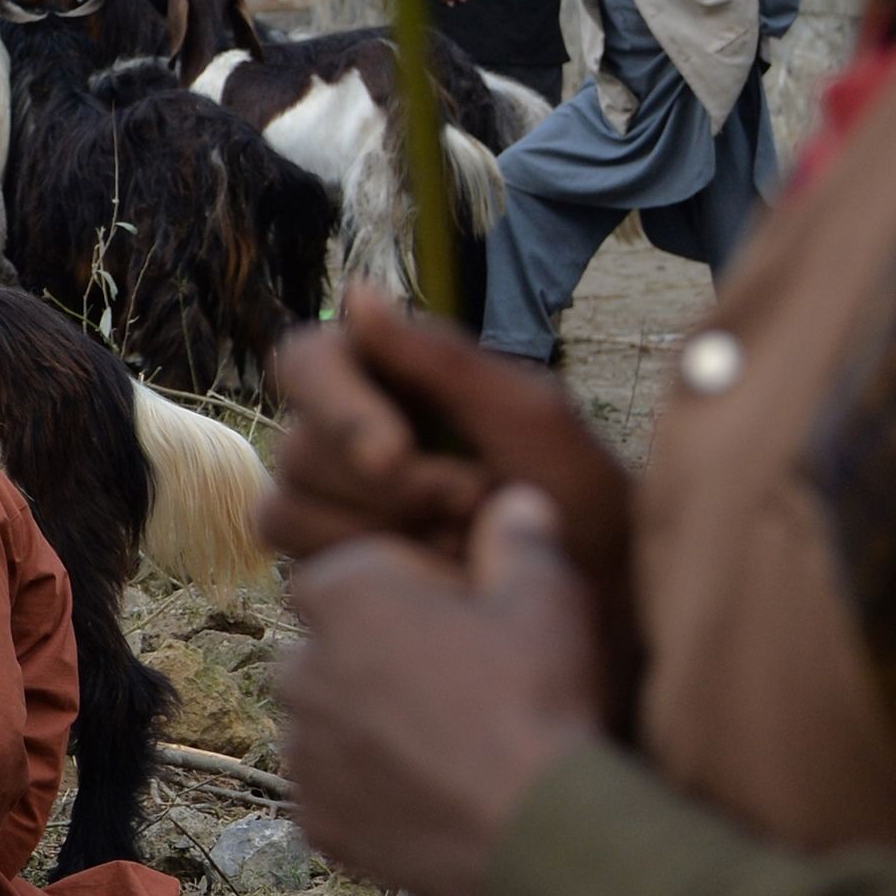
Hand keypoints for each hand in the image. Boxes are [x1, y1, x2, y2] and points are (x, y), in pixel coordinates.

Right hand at [269, 294, 639, 706]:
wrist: (608, 603)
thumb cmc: (583, 498)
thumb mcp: (528, 417)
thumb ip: (441, 357)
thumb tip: (355, 293)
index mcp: (389, 378)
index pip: (306, 361)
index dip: (336, 406)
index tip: (394, 457)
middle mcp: (347, 437)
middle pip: (299, 447)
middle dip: (389, 489)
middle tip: (476, 504)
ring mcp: (334, 506)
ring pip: (287, 509)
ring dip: (379, 534)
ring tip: (465, 544)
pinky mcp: (333, 566)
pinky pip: (304, 566)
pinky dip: (371, 575)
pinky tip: (438, 580)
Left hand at [279, 486, 604, 895]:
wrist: (536, 833)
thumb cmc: (539, 698)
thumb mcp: (547, 595)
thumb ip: (520, 537)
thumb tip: (514, 500)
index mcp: (341, 595)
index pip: (355, 572)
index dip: (415, 590)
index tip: (468, 616)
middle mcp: (299, 667)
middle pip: (336, 647)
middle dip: (383, 658)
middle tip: (462, 686)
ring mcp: (302, 750)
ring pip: (332, 722)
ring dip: (373, 726)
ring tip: (452, 745)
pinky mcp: (315, 817)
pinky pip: (338, 791)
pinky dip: (373, 791)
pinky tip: (434, 794)